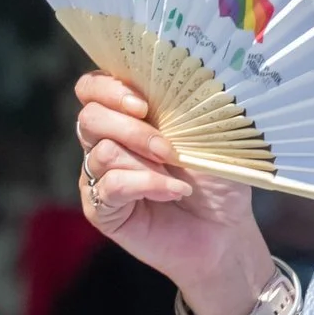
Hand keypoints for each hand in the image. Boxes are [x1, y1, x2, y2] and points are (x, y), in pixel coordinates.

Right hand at [72, 72, 271, 314]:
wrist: (224, 231)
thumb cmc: (217, 179)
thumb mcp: (204, 132)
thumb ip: (179, 105)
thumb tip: (167, 84)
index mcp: (127, 116)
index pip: (93, 88)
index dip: (108, 88)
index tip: (144, 103)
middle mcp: (107, 142)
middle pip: (89, 117)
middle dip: (130, 128)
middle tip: (166, 148)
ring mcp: (100, 177)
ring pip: (102, 152)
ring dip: (144, 161)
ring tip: (179, 175)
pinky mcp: (101, 209)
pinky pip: (110, 186)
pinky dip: (145, 185)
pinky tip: (172, 192)